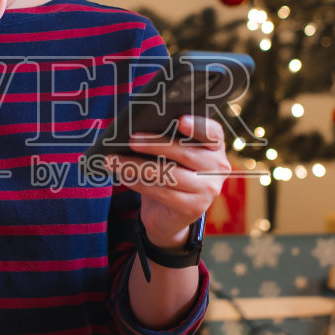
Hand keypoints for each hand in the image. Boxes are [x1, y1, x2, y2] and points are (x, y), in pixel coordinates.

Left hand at [104, 115, 229, 245]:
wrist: (169, 215)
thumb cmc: (170, 173)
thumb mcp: (172, 155)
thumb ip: (167, 140)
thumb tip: (138, 130)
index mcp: (215, 148)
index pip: (213, 133)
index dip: (198, 126)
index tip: (180, 120)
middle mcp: (217, 168)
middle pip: (185, 153)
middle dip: (154, 145)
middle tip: (132, 140)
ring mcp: (208, 190)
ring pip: (169, 174)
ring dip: (138, 166)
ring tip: (116, 161)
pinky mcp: (193, 208)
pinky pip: (162, 192)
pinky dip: (139, 183)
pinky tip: (125, 176)